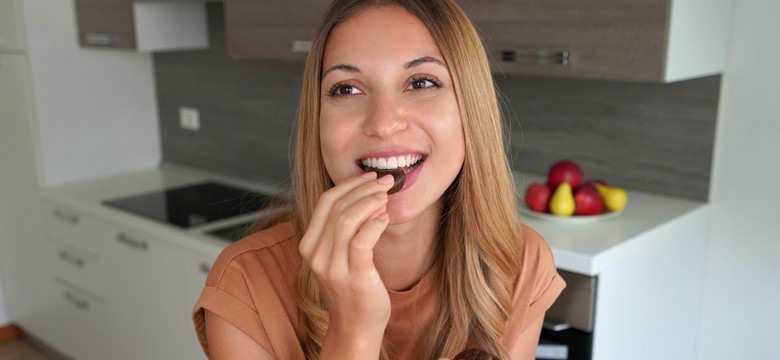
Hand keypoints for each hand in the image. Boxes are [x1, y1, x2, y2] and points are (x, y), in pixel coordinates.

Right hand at [298, 172, 394, 351]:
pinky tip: (385, 219)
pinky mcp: (353, 276)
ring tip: (386, 197)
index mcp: (309, 244)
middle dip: (363, 188)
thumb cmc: (353, 286)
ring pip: (346, 219)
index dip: (348, 184)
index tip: (369, 176)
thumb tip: (367, 193)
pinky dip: (375, 223)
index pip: (324, 201)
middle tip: (385, 181)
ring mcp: (332, 266)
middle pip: (336, 206)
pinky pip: (362, 240)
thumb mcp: (339, 253)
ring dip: (369, 202)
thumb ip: (345, 227)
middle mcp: (315, 254)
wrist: (357, 324)